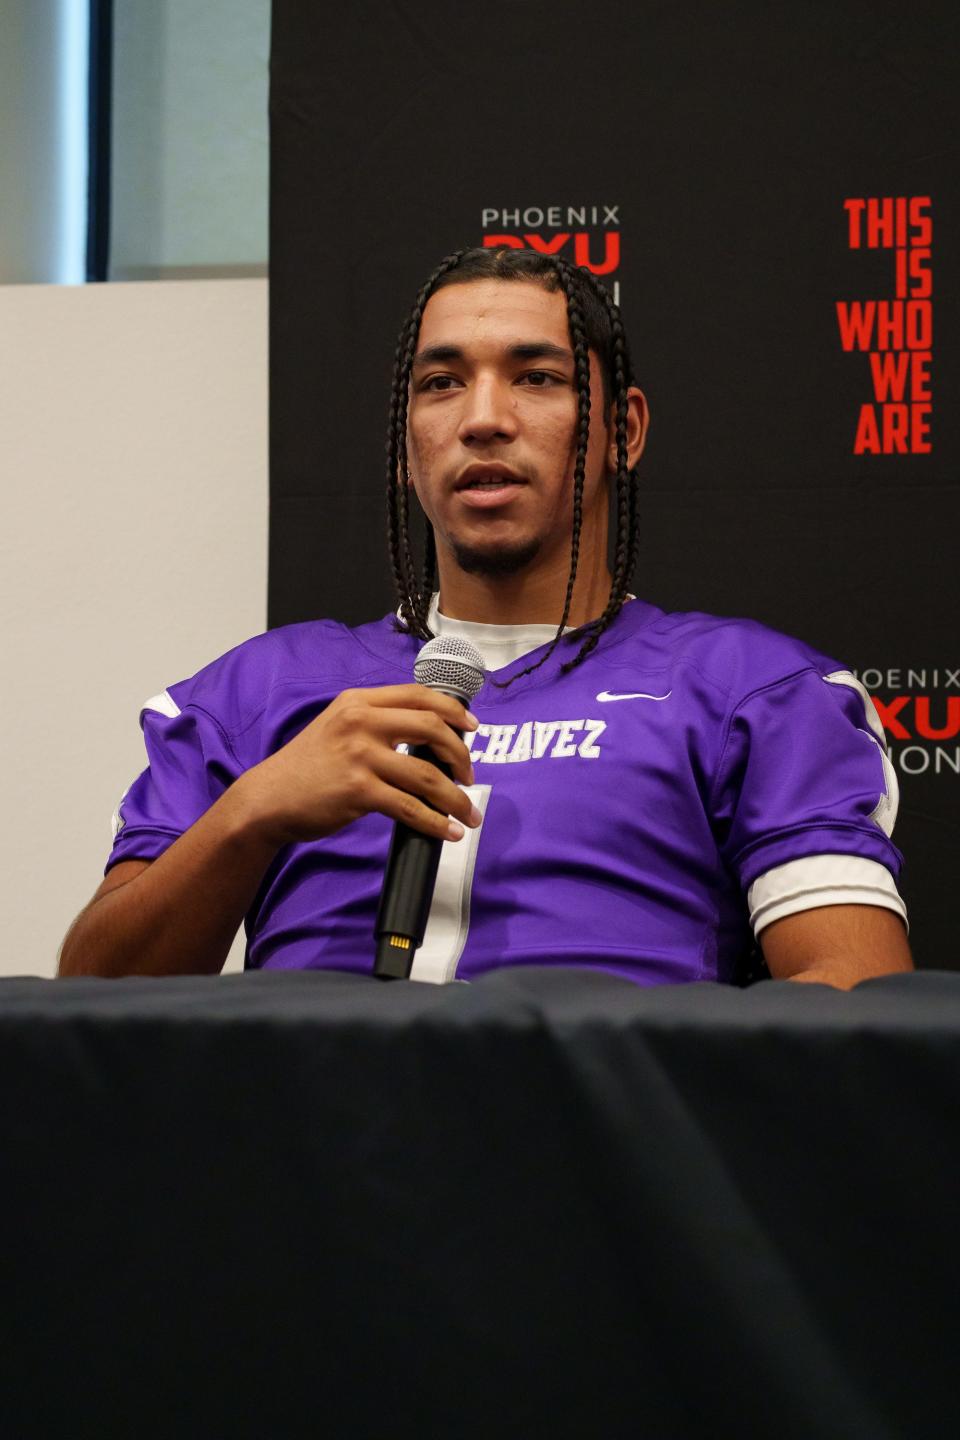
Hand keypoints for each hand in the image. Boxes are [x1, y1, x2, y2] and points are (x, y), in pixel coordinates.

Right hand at [238, 684, 480, 848]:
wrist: (269, 799)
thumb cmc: (307, 767)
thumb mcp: (338, 727)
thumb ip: (376, 723)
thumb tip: (428, 738)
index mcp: (359, 702)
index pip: (418, 695)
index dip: (453, 710)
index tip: (472, 727)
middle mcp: (360, 722)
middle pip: (432, 728)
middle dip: (460, 755)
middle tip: (469, 776)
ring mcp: (359, 756)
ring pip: (427, 775)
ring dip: (456, 797)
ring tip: (469, 813)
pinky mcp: (358, 791)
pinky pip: (410, 807)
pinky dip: (435, 822)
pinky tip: (448, 831)